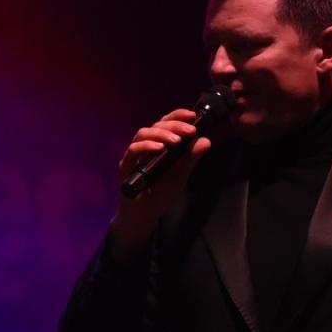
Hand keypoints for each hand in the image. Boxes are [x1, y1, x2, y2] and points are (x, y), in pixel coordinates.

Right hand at [109, 108, 213, 257]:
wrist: (144, 216)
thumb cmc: (160, 194)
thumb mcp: (181, 175)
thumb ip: (191, 158)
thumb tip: (205, 140)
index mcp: (158, 144)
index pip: (166, 122)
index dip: (178, 115)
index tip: (192, 116)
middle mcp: (145, 146)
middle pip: (156, 125)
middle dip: (174, 125)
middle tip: (190, 131)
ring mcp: (134, 156)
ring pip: (143, 133)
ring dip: (161, 133)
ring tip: (176, 141)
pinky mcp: (126, 166)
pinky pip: (133, 150)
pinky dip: (146, 146)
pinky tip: (159, 148)